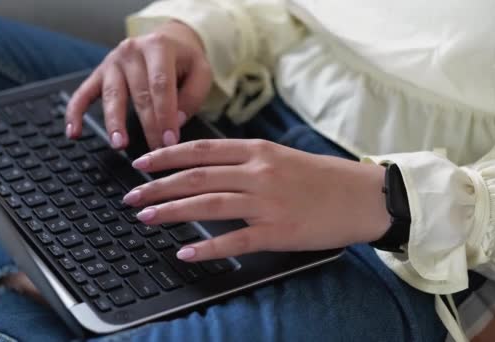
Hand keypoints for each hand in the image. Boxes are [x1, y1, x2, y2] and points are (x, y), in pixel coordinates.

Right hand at [65, 21, 211, 149]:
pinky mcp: (98, 74)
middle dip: (148, 126)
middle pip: (139, 94)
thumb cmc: (184, 61)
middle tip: (156, 152)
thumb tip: (176, 122)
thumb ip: (193, 96)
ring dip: (114, 122)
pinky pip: (82, 94)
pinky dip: (75, 113)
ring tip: (119, 144)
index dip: (165, 115)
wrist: (167, 39)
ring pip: (112, 96)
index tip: (170, 141)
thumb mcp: (201, 71)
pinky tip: (74, 133)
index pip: (161, 85)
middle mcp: (131, 51)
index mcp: (158, 46)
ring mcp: (112, 62)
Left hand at [122, 139, 390, 261]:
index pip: (201, 149)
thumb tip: (208, 166)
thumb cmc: (322, 177)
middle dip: (158, 185)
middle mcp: (258, 172)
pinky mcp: (277, 231)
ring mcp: (267, 202)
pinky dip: (207, 247)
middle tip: (131, 194)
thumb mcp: (281, 155)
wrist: (363, 197)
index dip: (166, 155)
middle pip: (196, 176)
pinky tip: (185, 252)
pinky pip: (235, 240)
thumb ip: (246, 159)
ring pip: (208, 204)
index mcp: (258, 150)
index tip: (142, 162)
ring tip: (145, 216)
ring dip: (172, 210)